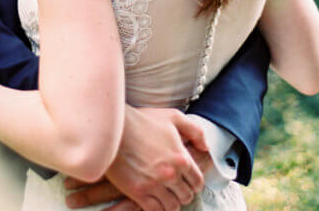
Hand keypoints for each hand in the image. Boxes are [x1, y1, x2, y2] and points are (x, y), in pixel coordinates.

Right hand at [64, 107, 207, 210]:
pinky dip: (156, 207)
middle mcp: (171, 174)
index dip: (193, 183)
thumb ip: (195, 131)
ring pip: (172, 206)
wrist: (111, 127)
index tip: (187, 182)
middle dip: (182, 192)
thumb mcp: (172, 117)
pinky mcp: (138, 192)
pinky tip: (152, 199)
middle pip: (186, 196)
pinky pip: (155, 210)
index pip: (197, 182)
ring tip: (164, 194)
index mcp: (181, 157)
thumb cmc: (141, 120)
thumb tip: (206, 147)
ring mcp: (154, 185)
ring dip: (170, 201)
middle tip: (174, 187)